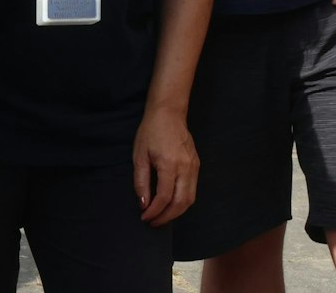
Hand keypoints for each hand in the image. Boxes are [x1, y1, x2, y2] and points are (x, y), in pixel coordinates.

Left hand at [130, 108, 198, 225]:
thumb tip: (144, 203)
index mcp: (169, 164)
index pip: (164, 197)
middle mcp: (185, 167)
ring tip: (162, 216)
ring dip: (176, 212)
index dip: (154, 211)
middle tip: (153, 222)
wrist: (169, 113)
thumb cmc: (151, 132)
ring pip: (190, 199)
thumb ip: (141, 182)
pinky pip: (192, 189)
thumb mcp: (139, 156)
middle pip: (181, 202)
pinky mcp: (196, 164)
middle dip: (167, 217)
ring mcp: (194, 166)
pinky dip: (182, 201)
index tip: (144, 217)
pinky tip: (171, 203)